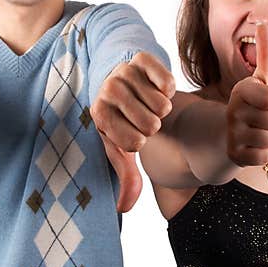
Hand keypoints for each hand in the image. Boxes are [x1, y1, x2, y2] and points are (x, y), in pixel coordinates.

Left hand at [92, 52, 175, 211]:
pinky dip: (169, 89)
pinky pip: (167, 81)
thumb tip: (124, 208)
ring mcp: (124, 71)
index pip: (134, 143)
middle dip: (154, 126)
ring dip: (163, 108)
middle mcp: (107, 90)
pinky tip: (158, 88)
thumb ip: (126, 176)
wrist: (123, 81)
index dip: (141, 142)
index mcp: (99, 114)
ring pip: (161, 104)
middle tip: (145, 118)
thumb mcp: (121, 147)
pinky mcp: (141, 58)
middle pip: (150, 124)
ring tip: (150, 104)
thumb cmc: (123, 120)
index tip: (134, 134)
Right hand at [226, 22, 267, 166]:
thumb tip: (263, 23)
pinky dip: (266, 153)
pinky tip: (256, 144)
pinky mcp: (235, 155)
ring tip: (261, 130)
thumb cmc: (255, 101)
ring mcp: (233, 135)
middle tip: (266, 117)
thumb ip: (265, 52)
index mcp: (242, 91)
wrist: (230, 132)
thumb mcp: (262, 78)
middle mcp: (233, 112)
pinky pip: (265, 157)